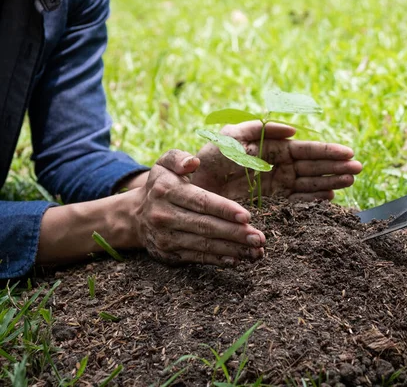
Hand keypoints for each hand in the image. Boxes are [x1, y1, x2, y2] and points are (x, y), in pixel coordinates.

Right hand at [133, 149, 265, 266]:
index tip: (247, 217)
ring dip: (233, 250)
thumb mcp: (164, 164)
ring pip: (204, 246)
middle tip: (259, 238)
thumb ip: (178, 158)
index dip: (224, 210)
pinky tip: (238, 260)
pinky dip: (219, 260)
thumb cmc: (161, 186)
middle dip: (235, 234)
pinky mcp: (169, 255)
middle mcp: (164, 216)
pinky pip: (198, 258)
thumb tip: (193, 162)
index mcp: (167, 191)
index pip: (201, 202)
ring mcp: (166, 238)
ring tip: (256, 252)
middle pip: (206, 226)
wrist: (135, 216)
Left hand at [191, 121, 362, 200]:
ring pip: (308, 181)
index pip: (305, 149)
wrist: (193, 184)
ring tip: (350, 181)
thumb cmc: (209, 157)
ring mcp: (274, 181)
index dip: (327, 151)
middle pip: (312, 166)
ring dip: (329, 180)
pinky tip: (329, 197)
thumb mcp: (230, 136)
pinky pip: (295, 197)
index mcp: (271, 147)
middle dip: (335, 166)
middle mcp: (276, 164)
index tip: (348, 153)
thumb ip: (258, 129)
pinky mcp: (269, 198)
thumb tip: (293, 130)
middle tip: (358, 169)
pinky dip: (312, 197)